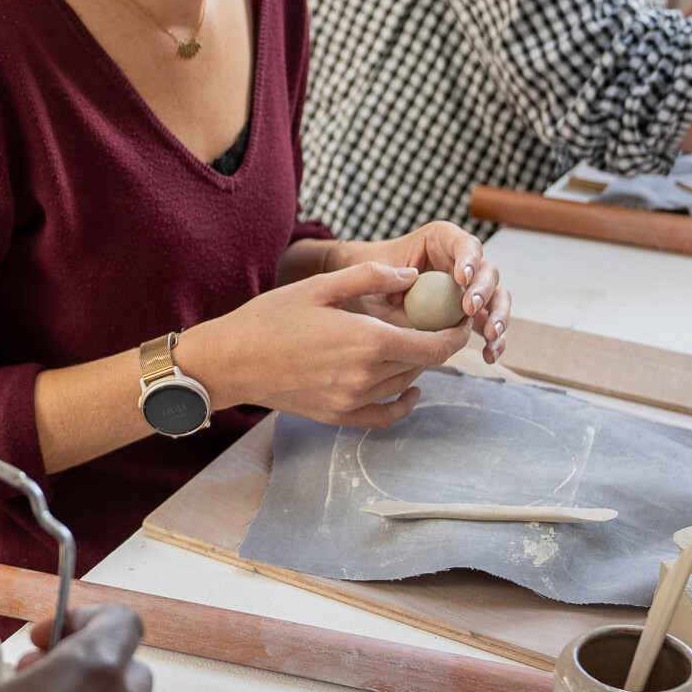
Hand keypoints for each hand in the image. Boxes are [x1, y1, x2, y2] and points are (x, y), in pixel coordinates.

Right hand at [176, 262, 477, 427]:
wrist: (230, 362)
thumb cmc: (269, 318)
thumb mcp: (319, 286)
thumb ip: (370, 278)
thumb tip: (411, 276)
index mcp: (367, 340)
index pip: (435, 345)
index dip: (456, 333)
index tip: (462, 319)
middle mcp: (366, 375)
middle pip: (424, 365)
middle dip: (439, 344)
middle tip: (441, 323)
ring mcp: (352, 400)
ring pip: (405, 385)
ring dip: (418, 365)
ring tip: (416, 342)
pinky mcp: (338, 415)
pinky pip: (384, 415)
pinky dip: (403, 403)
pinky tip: (410, 389)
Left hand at [326, 224, 510, 363]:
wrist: (369, 291)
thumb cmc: (373, 274)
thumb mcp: (376, 268)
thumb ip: (391, 272)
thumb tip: (412, 279)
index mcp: (444, 240)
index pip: (465, 245)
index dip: (469, 260)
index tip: (461, 279)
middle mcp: (464, 261)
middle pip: (488, 271)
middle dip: (484, 291)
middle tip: (469, 309)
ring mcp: (470, 287)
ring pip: (497, 298)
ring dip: (498, 316)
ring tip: (490, 335)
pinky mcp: (471, 312)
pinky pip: (489, 324)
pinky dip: (494, 340)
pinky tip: (491, 355)